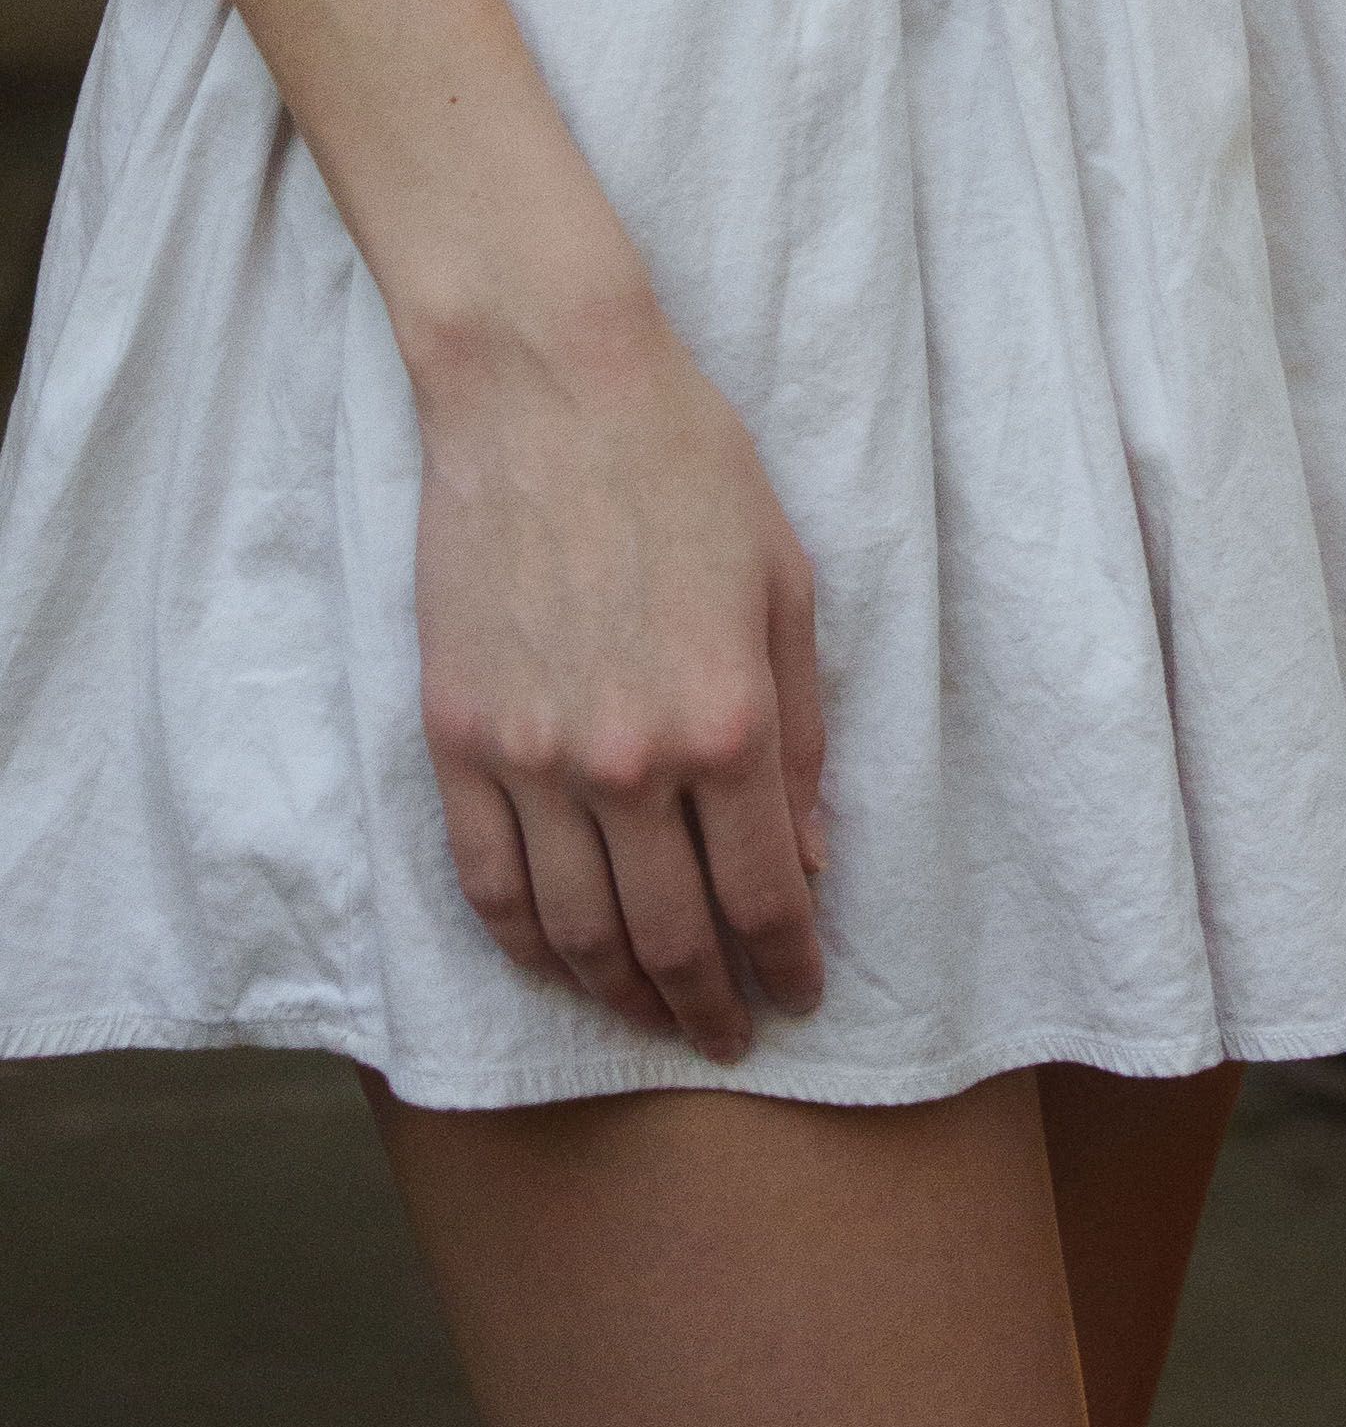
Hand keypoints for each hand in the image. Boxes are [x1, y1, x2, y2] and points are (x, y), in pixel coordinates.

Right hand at [412, 282, 826, 1059]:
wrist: (550, 390)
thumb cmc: (690, 467)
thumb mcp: (787, 586)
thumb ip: (802, 730)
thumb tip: (807, 855)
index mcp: (725, 720)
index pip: (762, 894)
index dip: (788, 962)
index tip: (799, 996)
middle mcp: (625, 761)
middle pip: (669, 936)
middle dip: (706, 1004)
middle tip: (728, 1036)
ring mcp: (530, 757)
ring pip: (574, 934)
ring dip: (618, 996)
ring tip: (652, 1018)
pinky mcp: (457, 739)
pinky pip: (487, 884)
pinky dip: (525, 945)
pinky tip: (559, 964)